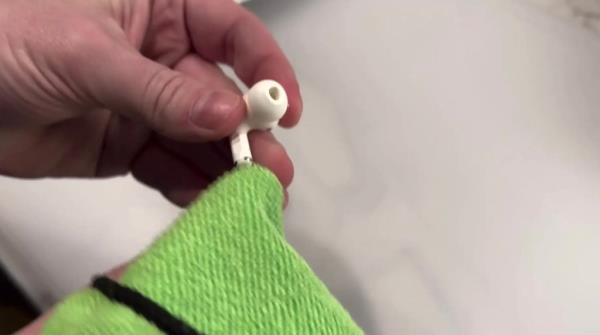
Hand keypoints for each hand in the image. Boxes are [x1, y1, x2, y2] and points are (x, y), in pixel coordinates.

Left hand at [0, 0, 300, 205]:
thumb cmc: (4, 38)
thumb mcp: (89, 55)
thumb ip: (160, 91)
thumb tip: (225, 117)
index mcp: (160, 10)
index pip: (231, 33)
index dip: (265, 68)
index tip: (284, 107)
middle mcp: (160, 57)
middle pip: (221, 96)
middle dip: (248, 134)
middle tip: (270, 169)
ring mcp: (146, 105)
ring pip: (199, 138)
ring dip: (225, 167)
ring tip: (252, 194)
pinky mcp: (127, 146)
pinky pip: (167, 165)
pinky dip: (187, 184)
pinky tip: (205, 198)